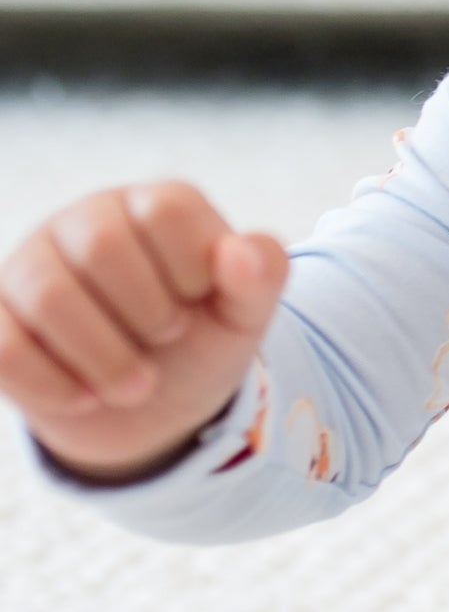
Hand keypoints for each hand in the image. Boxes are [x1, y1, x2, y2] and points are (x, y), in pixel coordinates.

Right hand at [0, 183, 287, 479]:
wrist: (151, 405)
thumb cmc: (200, 340)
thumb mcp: (244, 314)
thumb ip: (260, 276)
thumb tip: (239, 252)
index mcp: (151, 206)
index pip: (168, 208)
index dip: (194, 267)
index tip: (203, 301)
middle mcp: (84, 223)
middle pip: (101, 244)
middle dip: (147, 312)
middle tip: (170, 340)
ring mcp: (30, 268)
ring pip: (47, 295)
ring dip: (103, 357)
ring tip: (138, 387)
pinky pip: (4, 348)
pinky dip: (53, 385)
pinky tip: (87, 399)